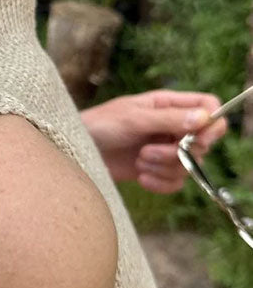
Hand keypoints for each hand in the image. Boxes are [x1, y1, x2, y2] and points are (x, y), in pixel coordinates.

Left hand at [81, 90, 226, 192]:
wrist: (74, 149)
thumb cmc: (99, 125)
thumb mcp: (133, 118)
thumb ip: (168, 119)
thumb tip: (204, 118)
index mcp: (167, 104)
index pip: (208, 106)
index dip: (212, 122)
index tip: (198, 137)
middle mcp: (170, 126)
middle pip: (203, 142)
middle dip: (179, 152)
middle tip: (149, 150)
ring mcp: (164, 149)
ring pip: (189, 165)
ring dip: (165, 167)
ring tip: (139, 161)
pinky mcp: (155, 170)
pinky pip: (176, 183)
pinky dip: (161, 183)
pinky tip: (141, 178)